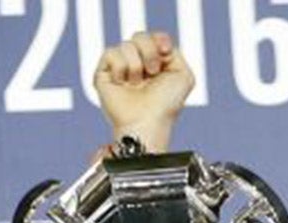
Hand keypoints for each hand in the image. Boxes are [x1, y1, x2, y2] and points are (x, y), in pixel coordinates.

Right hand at [94, 30, 194, 149]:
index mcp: (155, 63)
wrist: (147, 122)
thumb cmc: (166, 105)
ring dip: (136, 65)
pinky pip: (111, 53)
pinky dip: (121, 68)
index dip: (160, 40)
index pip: (154, 37)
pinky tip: (123, 83)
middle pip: (140, 36)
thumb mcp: (183, 75)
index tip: (165, 52)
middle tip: (153, 72)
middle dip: (150, 52)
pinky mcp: (103, 73)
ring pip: (126, 44)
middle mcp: (136, 65)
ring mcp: (119, 69)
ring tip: (137, 84)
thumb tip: (157, 43)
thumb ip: (175, 52)